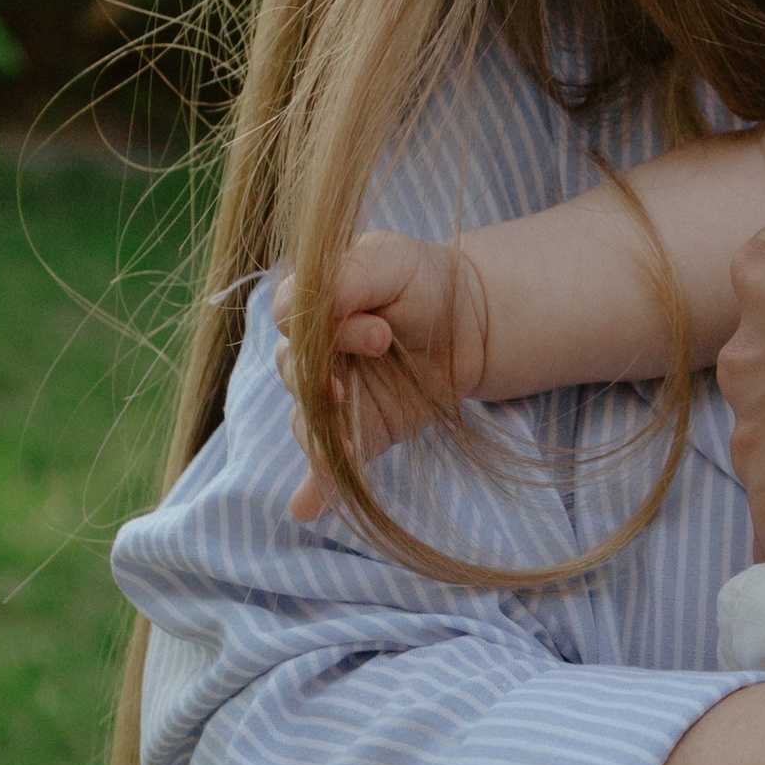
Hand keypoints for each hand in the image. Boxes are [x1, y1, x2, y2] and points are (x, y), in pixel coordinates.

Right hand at [280, 231, 483, 521]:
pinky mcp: (361, 431)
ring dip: (320, 435)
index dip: (324, 330)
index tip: (380, 332)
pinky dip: (318, 485)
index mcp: (311, 307)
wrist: (473, 319)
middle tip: (379, 359)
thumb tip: (297, 310)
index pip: (291, 322)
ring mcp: (335, 397)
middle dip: (326, 379)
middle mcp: (314, 355)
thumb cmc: (424, 279)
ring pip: (307, 420)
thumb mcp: (390, 259)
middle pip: (294, 374)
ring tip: (344, 447)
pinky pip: (329, 464)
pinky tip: (309, 505)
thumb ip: (346, 277)